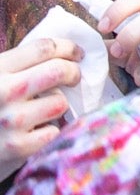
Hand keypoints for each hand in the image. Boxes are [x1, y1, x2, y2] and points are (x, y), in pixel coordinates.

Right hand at [0, 37, 81, 179]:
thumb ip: (16, 65)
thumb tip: (61, 52)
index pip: (44, 47)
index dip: (67, 47)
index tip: (76, 53)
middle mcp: (4, 91)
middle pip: (58, 70)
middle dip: (73, 72)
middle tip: (74, 77)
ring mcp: (11, 120)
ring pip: (60, 102)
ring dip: (57, 105)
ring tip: (44, 109)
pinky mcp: (17, 147)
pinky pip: (54, 131)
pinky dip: (49, 131)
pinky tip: (35, 131)